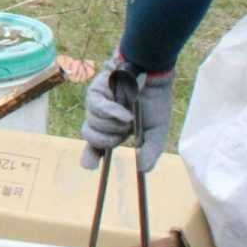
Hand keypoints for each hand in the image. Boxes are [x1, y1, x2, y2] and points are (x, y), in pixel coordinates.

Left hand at [79, 51, 173, 171]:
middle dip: (110, 138)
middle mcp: (101, 119)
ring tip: (130, 111)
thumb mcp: (157, 131)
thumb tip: (142, 170)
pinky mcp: (96, 91)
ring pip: (95, 124)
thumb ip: (151, 151)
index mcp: (113, 130)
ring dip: (115, 122)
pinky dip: (112, 111)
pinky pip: (97, 107)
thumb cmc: (155, 102)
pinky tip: (125, 113)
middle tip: (126, 128)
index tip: (89, 166)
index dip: (90, 157)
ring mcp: (97, 106)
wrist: (156, 76)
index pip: (97, 147)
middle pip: (93, 139)